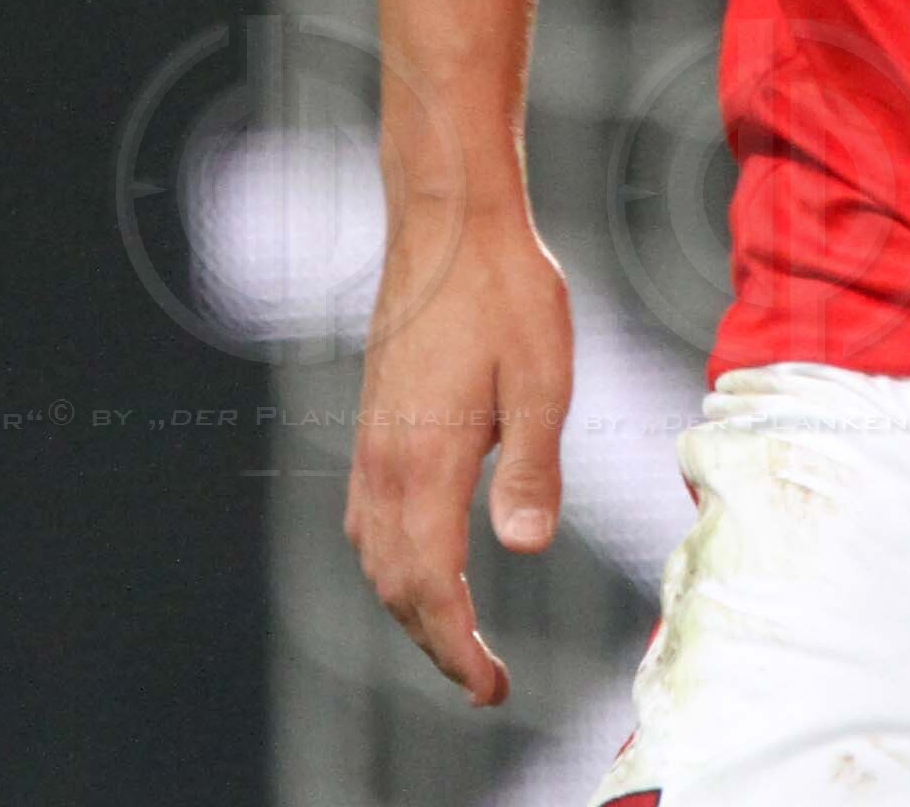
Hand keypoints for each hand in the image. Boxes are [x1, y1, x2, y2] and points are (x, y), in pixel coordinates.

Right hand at [345, 227, 575, 708]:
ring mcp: (370, 441)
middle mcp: (384, 462)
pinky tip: (420, 563)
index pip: (433, 586)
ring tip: (459, 636)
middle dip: (437, 644)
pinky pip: (366, 519)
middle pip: (397, 587)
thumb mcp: (543, 375)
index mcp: (425, 460)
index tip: (491, 689)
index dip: (459, 649)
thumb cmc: (504, 287)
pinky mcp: (372, 422)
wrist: (447, 219)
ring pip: (374, 558)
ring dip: (412, 607)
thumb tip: (523, 549)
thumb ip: (532, 466)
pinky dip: (392, 564)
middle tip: (484, 682)